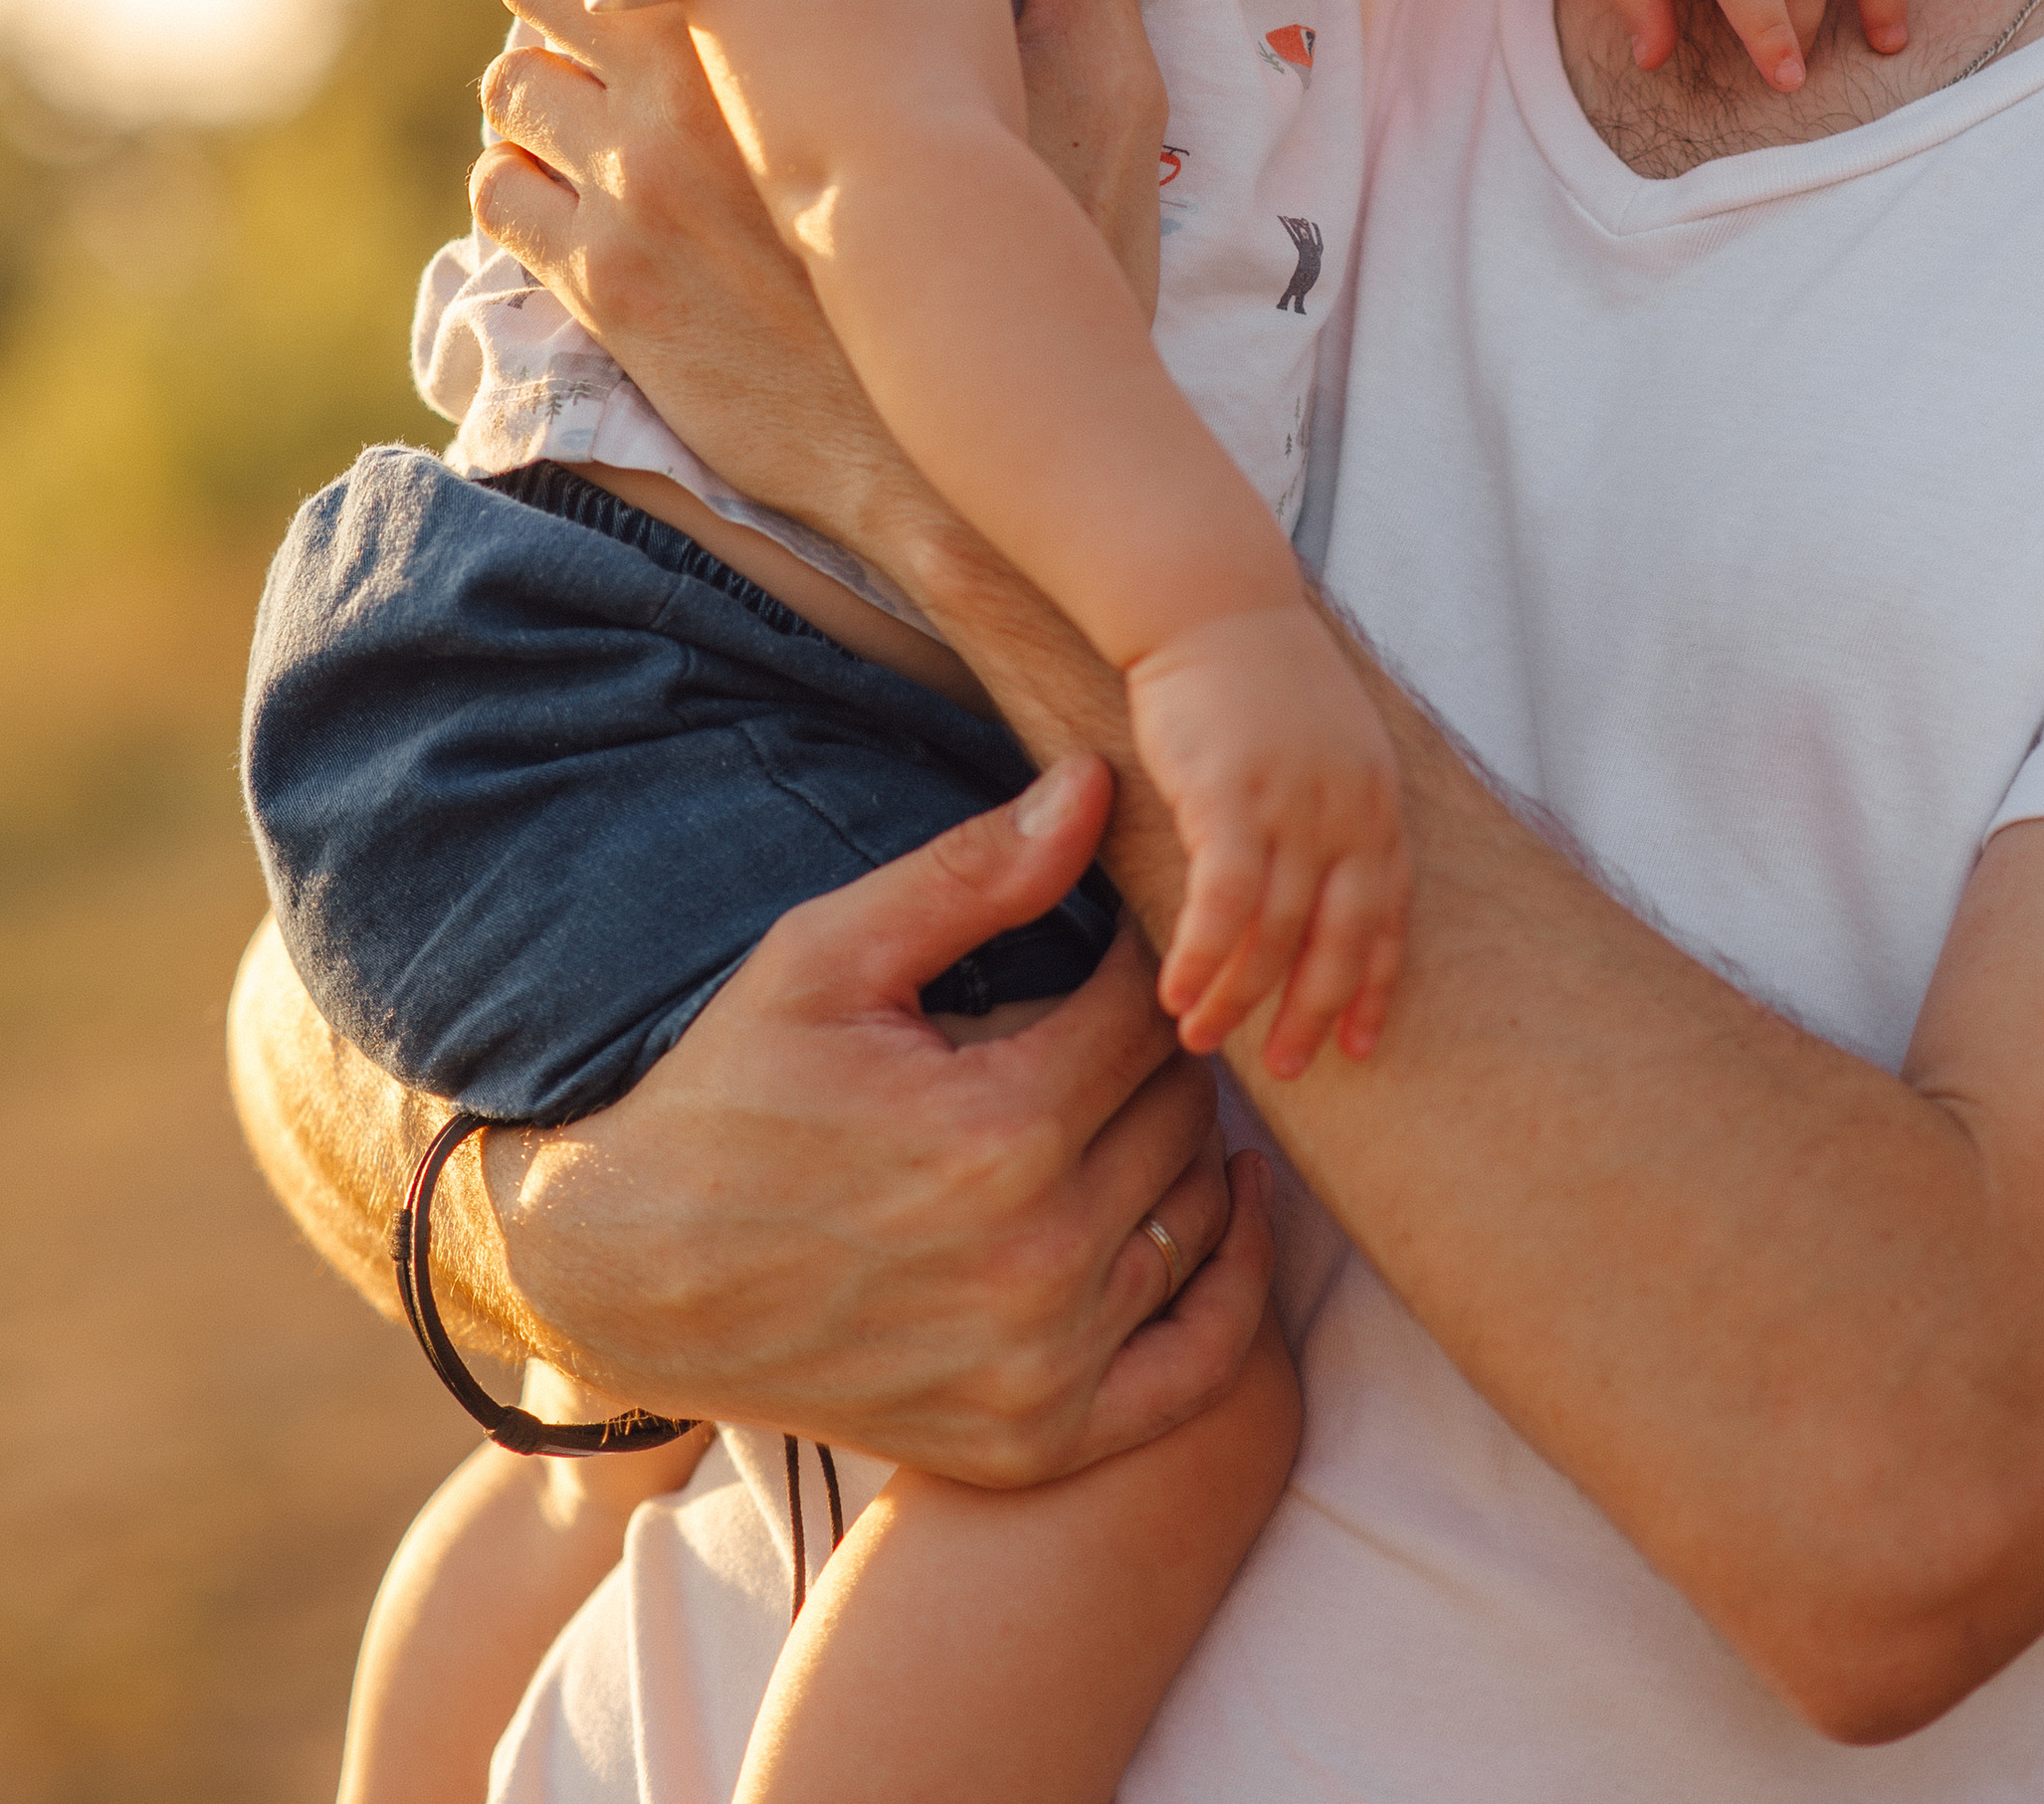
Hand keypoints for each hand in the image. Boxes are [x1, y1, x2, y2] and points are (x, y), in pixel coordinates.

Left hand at [472, 0, 1165, 554]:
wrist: (972, 473)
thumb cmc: (1048, 273)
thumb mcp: (1097, 98)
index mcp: (793, 29)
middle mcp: (688, 97)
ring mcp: (631, 198)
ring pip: (510, 84)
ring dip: (543, 75)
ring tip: (602, 91)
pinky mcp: (607, 292)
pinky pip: (500, 196)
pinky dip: (523, 174)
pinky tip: (581, 183)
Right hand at [486, 752, 1272, 1478]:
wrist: (628, 1278)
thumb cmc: (727, 1096)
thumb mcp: (829, 956)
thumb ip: (975, 872)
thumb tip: (1096, 785)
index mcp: (996, 1134)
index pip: (1146, 1013)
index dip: (1137, 956)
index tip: (1111, 934)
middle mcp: (1037, 1263)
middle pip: (1180, 1109)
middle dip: (1158, 1043)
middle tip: (1116, 1010)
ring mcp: (1042, 1368)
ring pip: (1198, 1211)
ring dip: (1188, 1140)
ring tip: (1139, 1086)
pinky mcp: (1035, 1439)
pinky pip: (1199, 1365)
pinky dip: (1234, 1286)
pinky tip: (1227, 1203)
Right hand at [1126, 605, 1409, 1077]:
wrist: (1207, 598)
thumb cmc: (1251, 670)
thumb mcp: (1321, 741)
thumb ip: (1328, 808)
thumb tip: (1314, 875)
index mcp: (1377, 798)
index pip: (1389, 913)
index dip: (1373, 983)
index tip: (1359, 1042)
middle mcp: (1349, 808)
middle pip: (1340, 938)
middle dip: (1314, 1012)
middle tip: (1289, 1072)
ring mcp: (1295, 803)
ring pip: (1275, 932)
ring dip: (1240, 997)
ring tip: (1203, 1039)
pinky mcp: (1233, 795)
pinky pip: (1224, 904)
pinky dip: (1202, 958)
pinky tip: (1175, 992)